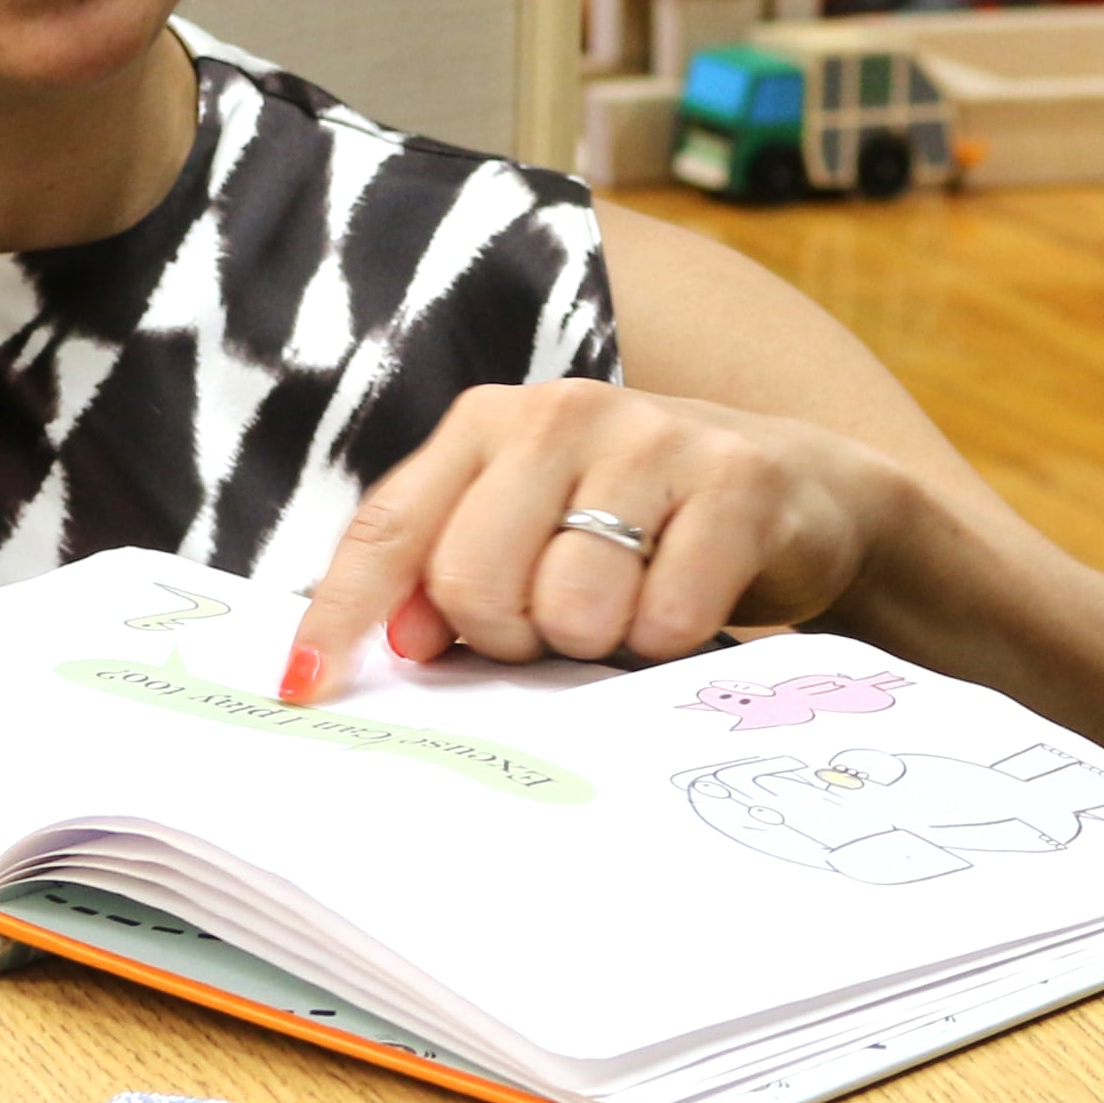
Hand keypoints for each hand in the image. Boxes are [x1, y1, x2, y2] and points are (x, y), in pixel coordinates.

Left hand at [280, 377, 923, 699]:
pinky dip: (671, 639)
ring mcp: (652, 436)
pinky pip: (666, 614)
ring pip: (571, 605)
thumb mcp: (532, 538)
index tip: (306, 690)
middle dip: (511, 637)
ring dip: (599, 642)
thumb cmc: (635, 530)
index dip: (340, 614)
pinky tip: (688, 606)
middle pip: (474, 580)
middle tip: (556, 630)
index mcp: (489, 423)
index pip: (390, 527)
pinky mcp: (737, 477)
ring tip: (628, 610)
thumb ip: (450, 578)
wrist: (797, 493)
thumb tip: (400, 641)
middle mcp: (561, 412)